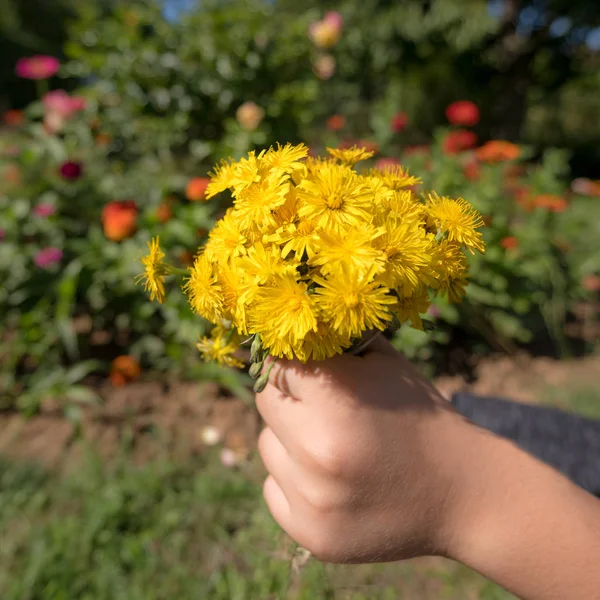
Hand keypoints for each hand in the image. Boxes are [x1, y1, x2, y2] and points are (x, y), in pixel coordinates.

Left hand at [255, 335, 475, 563]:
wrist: (463, 493)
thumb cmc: (421, 418)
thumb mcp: (385, 364)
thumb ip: (335, 345)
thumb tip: (291, 333)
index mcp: (335, 402)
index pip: (276, 365)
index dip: (290, 362)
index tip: (302, 366)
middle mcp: (316, 452)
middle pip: (265, 403)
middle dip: (289, 397)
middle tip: (320, 405)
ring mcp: (311, 499)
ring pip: (267, 447)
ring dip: (290, 441)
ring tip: (333, 446)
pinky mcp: (310, 533)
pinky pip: (273, 489)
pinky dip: (294, 481)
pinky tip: (330, 480)